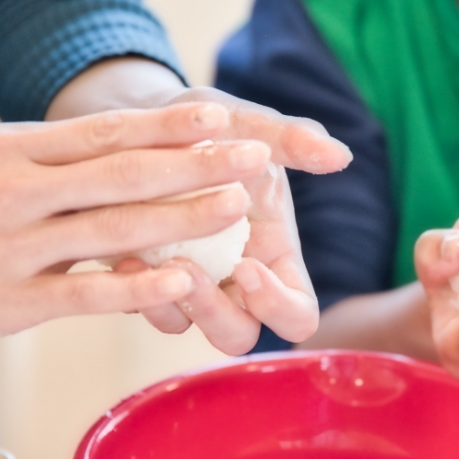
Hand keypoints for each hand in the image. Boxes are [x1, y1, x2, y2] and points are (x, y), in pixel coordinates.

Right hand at [0, 103, 274, 345]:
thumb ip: (58, 158)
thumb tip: (137, 145)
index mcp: (13, 148)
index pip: (105, 131)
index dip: (168, 125)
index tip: (220, 119)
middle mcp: (15, 190)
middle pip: (121, 173)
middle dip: (197, 165)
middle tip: (256, 159)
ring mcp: (12, 247)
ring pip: (112, 228)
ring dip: (183, 217)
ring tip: (237, 208)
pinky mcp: (9, 302)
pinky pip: (85, 292)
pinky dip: (138, 284)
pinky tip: (184, 280)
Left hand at [47, 59, 352, 353]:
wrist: (145, 122)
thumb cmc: (209, 125)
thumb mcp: (248, 125)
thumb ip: (292, 141)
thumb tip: (341, 155)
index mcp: (274, 255)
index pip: (298, 313)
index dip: (279, 304)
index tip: (248, 264)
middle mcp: (234, 281)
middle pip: (239, 335)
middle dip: (215, 313)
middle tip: (188, 272)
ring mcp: (189, 285)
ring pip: (185, 326)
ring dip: (167, 302)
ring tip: (141, 256)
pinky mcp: (146, 280)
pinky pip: (142, 305)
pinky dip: (131, 286)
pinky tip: (117, 251)